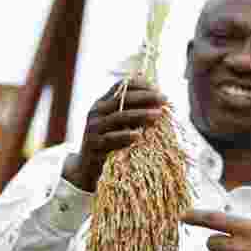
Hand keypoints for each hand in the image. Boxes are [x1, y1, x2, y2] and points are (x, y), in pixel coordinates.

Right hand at [62, 77, 166, 191]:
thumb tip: (160, 105)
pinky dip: (125, 136)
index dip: (140, 85)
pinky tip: (138, 136)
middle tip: (164, 99)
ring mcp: (93, 128)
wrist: (86, 166)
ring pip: (118, 117)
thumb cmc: (109, 142)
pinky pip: (110, 139)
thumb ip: (134, 113)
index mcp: (102, 103)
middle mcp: (96, 112)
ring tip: (157, 115)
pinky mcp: (93, 145)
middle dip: (145, 97)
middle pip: (121, 99)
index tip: (158, 88)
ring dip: (140, 115)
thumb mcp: (119, 125)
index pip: (120, 86)